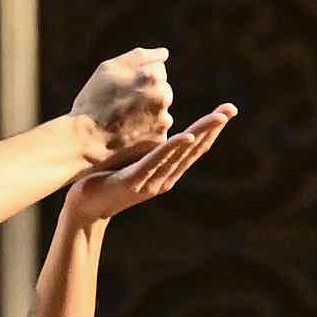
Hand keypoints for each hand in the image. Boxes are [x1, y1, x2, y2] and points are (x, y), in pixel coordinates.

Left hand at [58, 104, 236, 229]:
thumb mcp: (135, 164)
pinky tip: (187, 136)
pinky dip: (174, 148)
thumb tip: (159, 127)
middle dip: (214, 128)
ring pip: (181, 154)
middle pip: (195, 150)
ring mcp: (151, 181)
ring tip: (217, 117)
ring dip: (201, 133)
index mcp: (166, 172)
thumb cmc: (107, 181)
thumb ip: (150, 151)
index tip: (226, 111)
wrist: (84, 206)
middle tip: (231, 109)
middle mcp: (164, 178)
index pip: (195, 148)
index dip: (212, 130)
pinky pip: (156, 161)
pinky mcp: (134, 180)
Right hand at [69, 47, 175, 162]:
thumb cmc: (94, 101)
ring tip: (124, 119)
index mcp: (152, 76)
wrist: (85, 141)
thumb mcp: (109, 69)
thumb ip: (140, 56)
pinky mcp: (161, 139)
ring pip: (161, 109)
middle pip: (163, 89)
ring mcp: (164, 120)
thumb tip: (164, 53)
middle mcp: (163, 97)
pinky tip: (129, 132)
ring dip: (149, 111)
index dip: (138, 76)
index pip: (158, 68)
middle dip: (148, 93)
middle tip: (123, 103)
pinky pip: (158, 129)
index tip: (123, 86)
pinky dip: (147, 130)